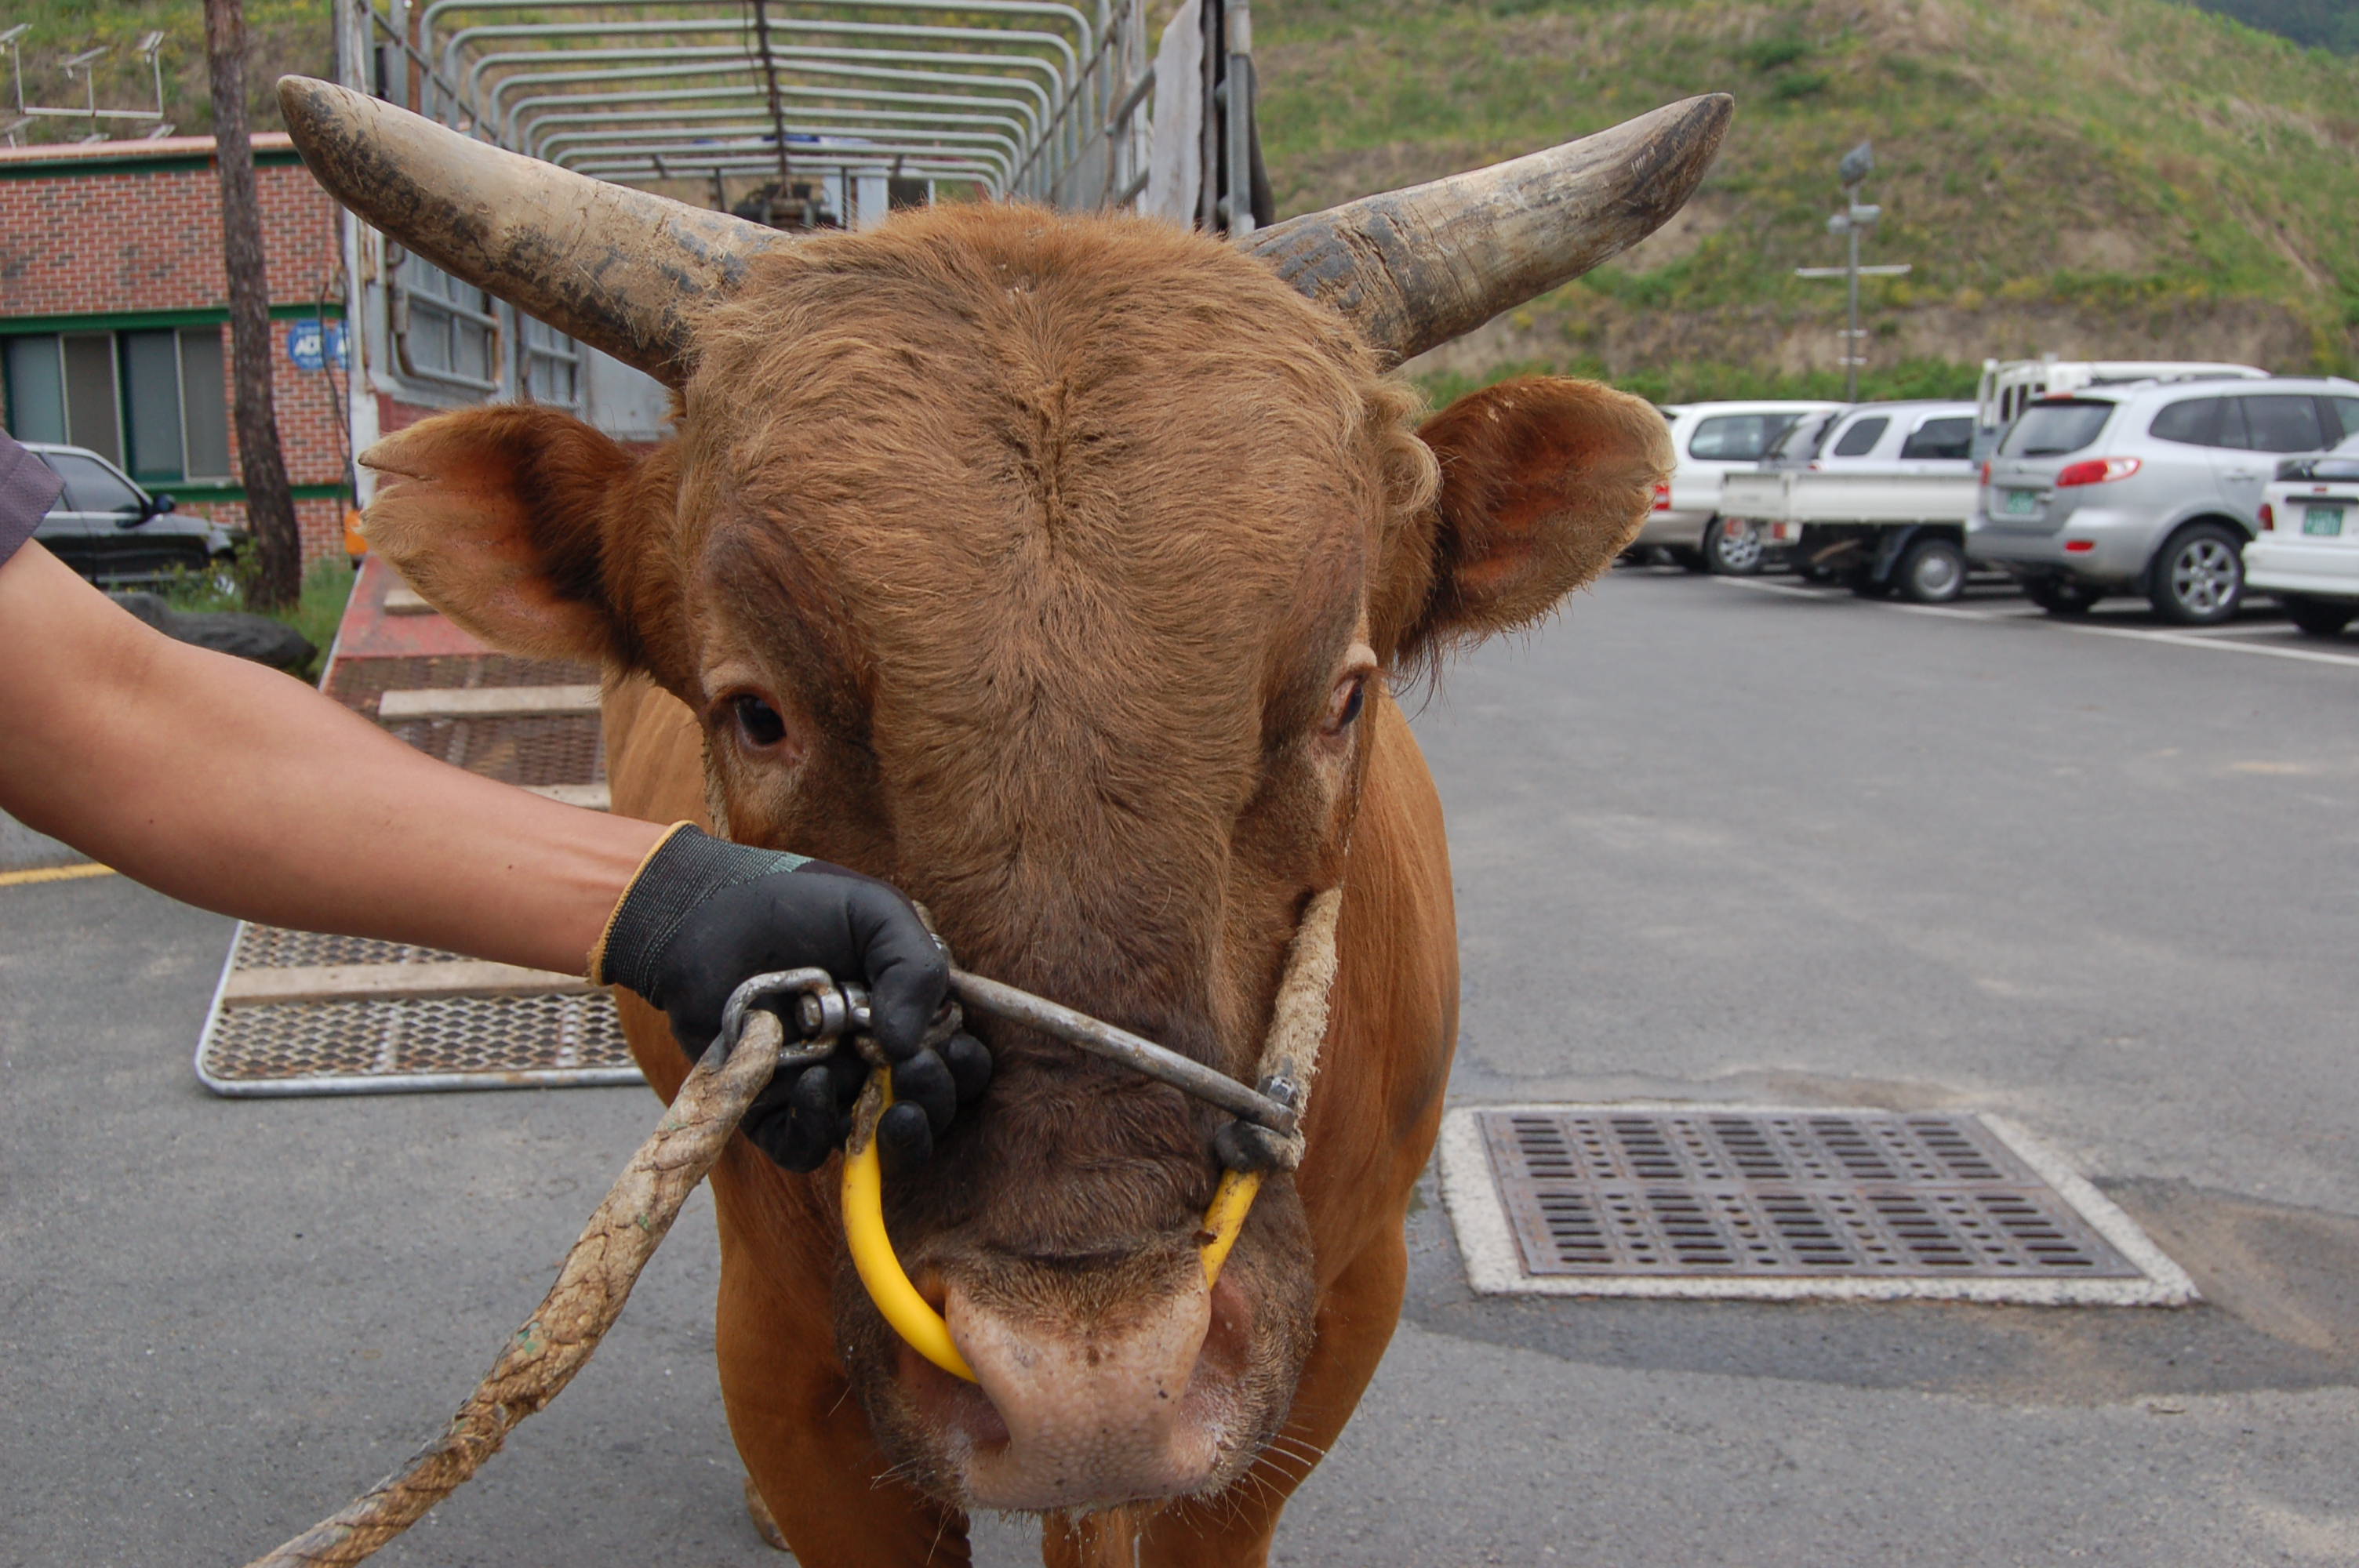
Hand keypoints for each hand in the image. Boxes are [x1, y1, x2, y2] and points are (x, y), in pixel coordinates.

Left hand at [595, 826, 988, 1169]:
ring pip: (875, 1141)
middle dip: (934, 1102)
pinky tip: (815, 1084)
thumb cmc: (798, 907)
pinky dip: (818, 1127)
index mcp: (909, 1018)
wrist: (711, 913)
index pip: (957, 1064)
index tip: (951, 1049)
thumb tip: (911, 1044)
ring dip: (890, 1127)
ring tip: (886, 1100)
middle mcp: (873, 1062)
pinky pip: (806, 1147)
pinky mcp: (775, 1110)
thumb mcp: (874, 914)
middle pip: (927, 1112)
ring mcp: (827, 1090)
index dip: (963, 1069)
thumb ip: (914, 966)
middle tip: (915, 1070)